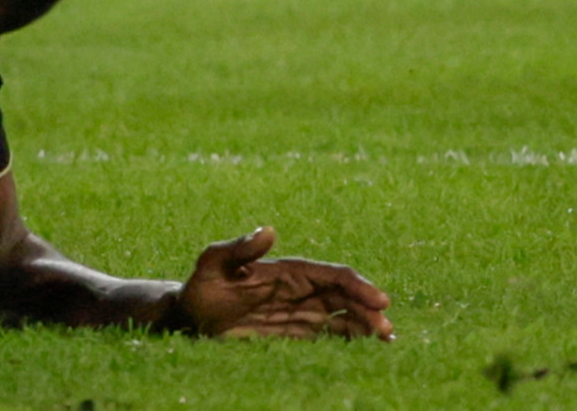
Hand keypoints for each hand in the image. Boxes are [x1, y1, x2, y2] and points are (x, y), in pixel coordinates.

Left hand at [176, 227, 392, 340]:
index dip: (356, 285)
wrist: (188, 317)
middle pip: (342, 296)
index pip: (329, 275)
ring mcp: (298, 310)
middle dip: (367, 309)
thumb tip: (269, 230)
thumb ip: (239, 249)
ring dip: (365, 323)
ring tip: (387, 339)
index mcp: (285, 270)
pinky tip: (367, 345)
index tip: (380, 300)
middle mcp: (297, 289)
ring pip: (341, 314)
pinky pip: (328, 333)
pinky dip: (350, 337)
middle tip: (387, 328)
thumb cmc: (200, 287)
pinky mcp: (293, 331)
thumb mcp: (212, 264)